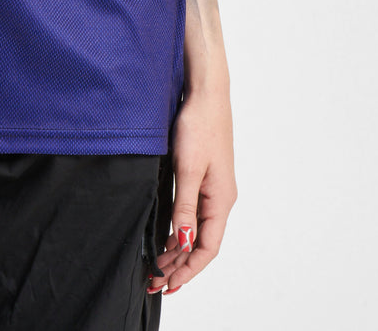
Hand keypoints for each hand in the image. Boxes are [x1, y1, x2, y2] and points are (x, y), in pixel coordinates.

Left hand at [148, 87, 236, 296]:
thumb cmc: (199, 126)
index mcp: (221, 201)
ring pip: (199, 229)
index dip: (187, 270)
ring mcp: (215, 188)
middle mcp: (221, 199)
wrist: (206, 94)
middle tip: (155, 280)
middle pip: (203, 243)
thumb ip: (185, 207)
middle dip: (181, 265)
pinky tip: (169, 234)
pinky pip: (196, 214)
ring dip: (180, 249)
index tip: (166, 283)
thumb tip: (183, 241)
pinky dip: (182, 229)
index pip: (207, 248)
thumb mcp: (188, 169)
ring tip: (159, 265)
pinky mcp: (206, 177)